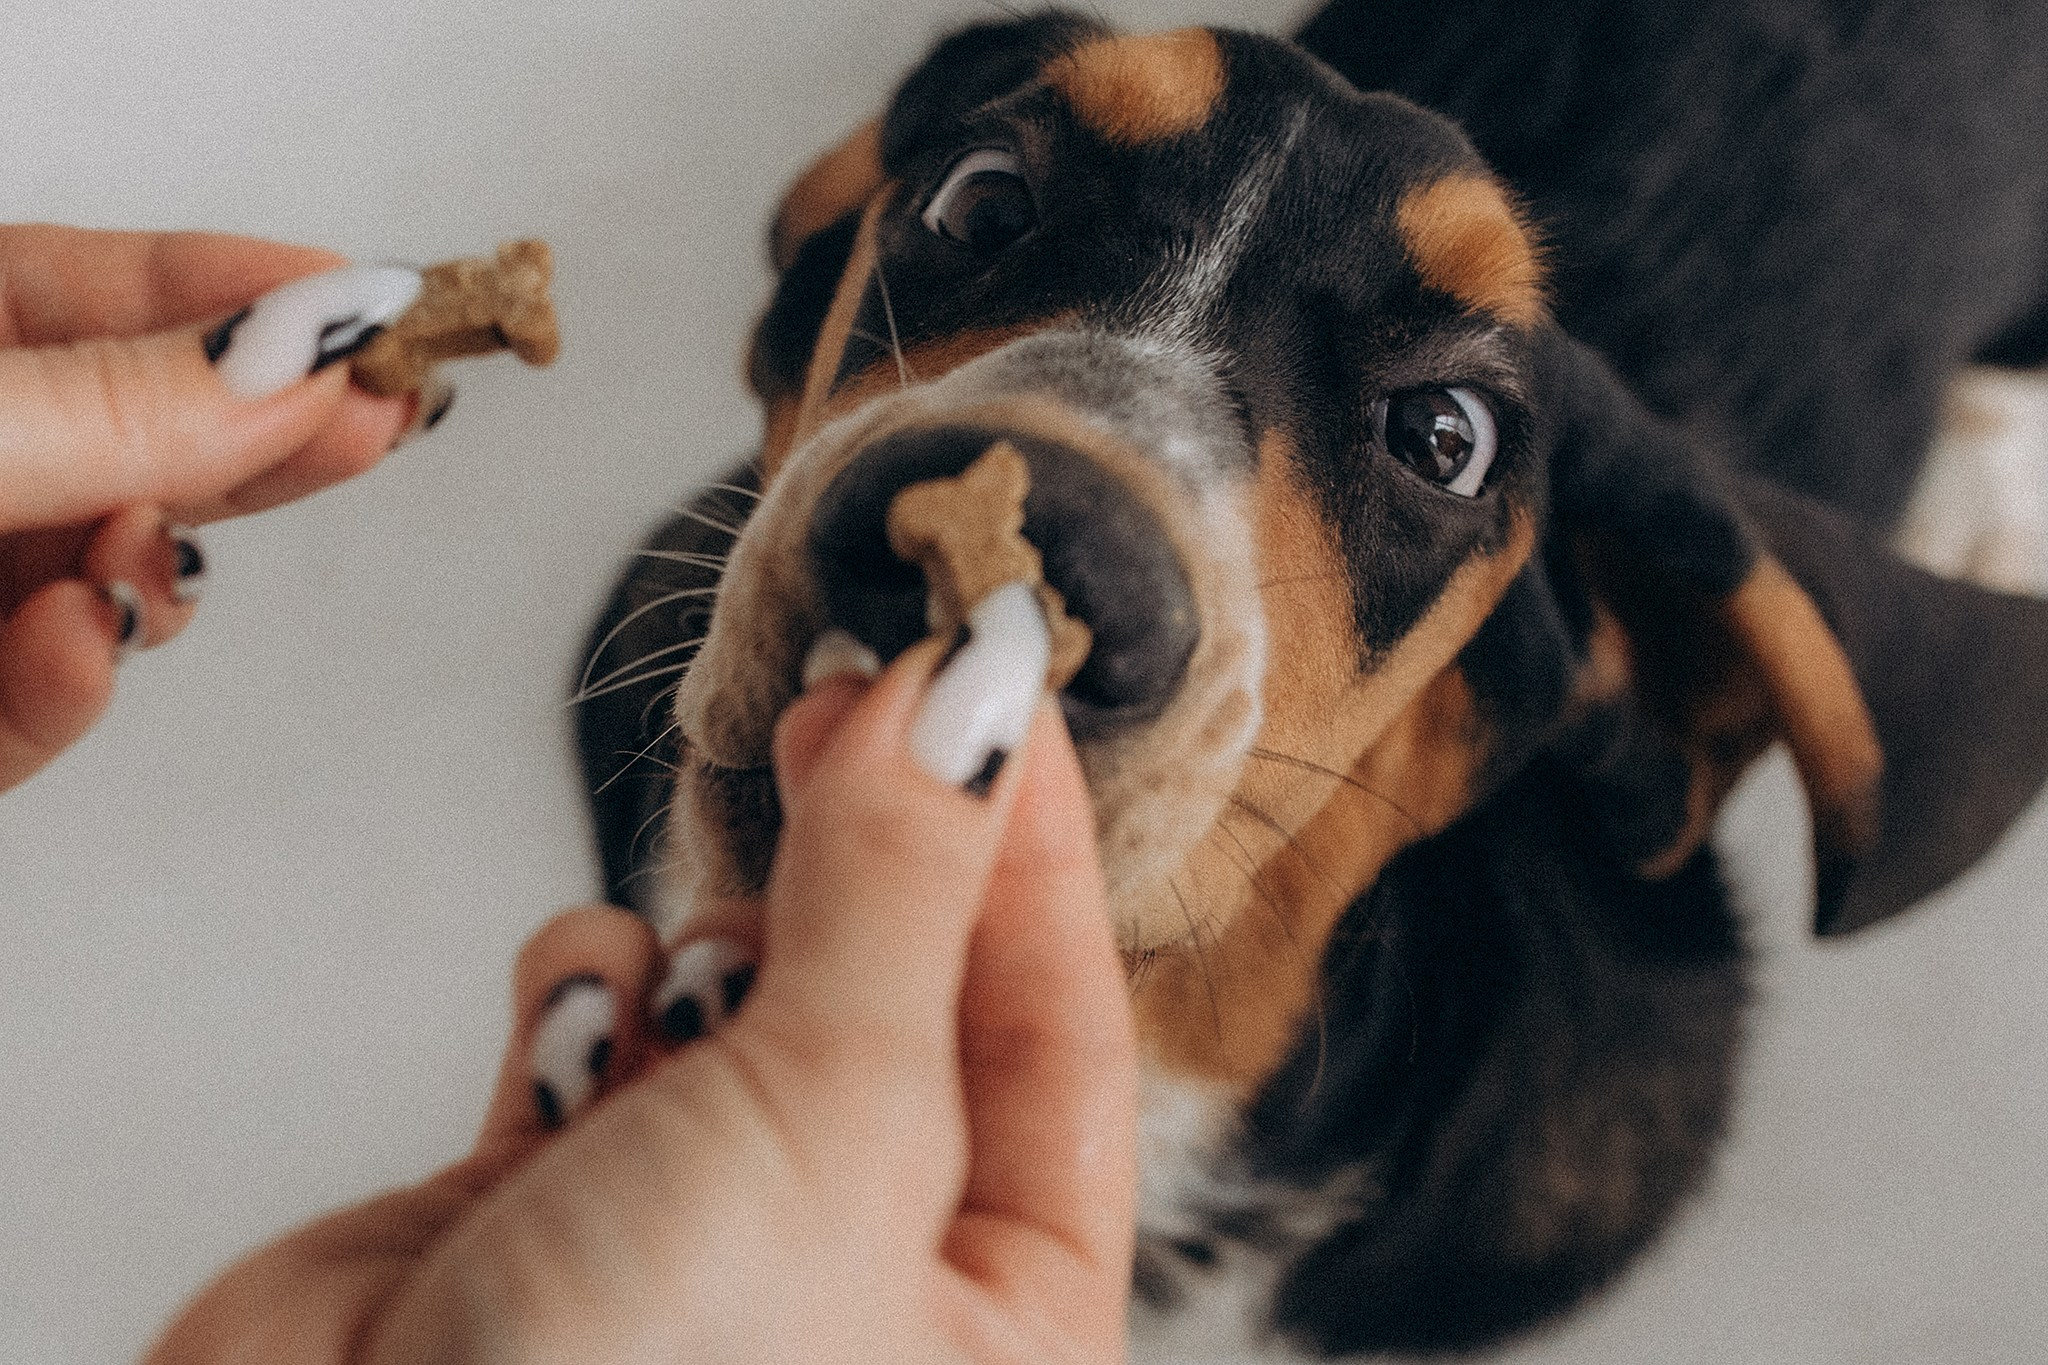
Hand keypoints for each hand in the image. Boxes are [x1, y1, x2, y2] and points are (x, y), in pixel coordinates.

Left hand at [0, 225, 419, 791]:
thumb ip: (108, 406)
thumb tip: (296, 356)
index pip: (90, 292)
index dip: (236, 293)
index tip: (372, 301)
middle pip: (136, 434)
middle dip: (255, 430)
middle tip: (384, 411)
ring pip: (108, 582)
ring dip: (147, 582)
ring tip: (140, 568)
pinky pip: (34, 707)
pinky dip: (73, 688)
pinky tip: (85, 646)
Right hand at [146, 644, 1138, 1364]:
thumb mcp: (837, 1114)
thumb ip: (904, 890)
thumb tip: (969, 700)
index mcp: (1007, 1322)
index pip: (1065, 1029)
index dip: (1032, 842)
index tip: (994, 680)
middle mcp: (870, 1278)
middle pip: (914, 996)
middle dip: (881, 854)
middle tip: (853, 704)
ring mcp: (712, 1231)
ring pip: (760, 991)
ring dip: (716, 955)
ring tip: (683, 996)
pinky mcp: (563, 1194)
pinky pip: (616, 1021)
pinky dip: (593, 992)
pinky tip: (572, 1025)